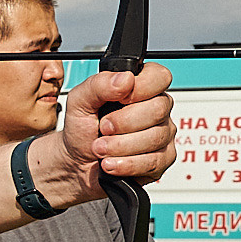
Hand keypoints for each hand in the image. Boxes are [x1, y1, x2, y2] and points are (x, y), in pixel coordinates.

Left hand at [46, 62, 177, 199]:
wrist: (77, 162)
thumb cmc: (82, 129)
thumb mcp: (79, 101)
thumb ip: (99, 85)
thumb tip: (125, 78)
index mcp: (141, 87)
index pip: (159, 77)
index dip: (140, 88)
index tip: (119, 100)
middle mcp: (157, 108)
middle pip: (158, 109)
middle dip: (123, 122)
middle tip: (103, 128)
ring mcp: (163, 134)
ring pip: (155, 137)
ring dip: (120, 146)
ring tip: (99, 148)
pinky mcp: (162, 159)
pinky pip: (154, 161)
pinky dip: (126, 164)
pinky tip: (110, 163)